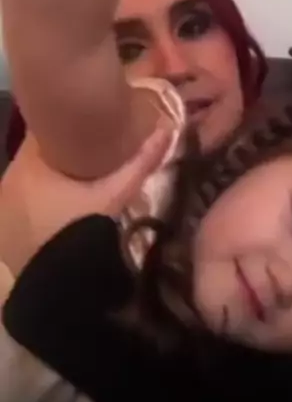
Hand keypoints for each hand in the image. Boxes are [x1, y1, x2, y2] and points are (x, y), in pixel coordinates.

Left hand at [0, 123, 170, 276]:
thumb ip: (138, 165)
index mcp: (30, 159)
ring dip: (65, 160)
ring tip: (100, 153)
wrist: (46, 293)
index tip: (102, 108)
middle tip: (109, 129)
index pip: (50, 117)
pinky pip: (36, 186)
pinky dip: (56, 181)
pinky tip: (79, 186)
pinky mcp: (10, 218)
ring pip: (41, 165)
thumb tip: (166, 131)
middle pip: (47, 140)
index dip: (76, 110)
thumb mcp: (110, 198)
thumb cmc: (71, 235)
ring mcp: (8, 196)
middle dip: (75, 135)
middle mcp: (12, 172)